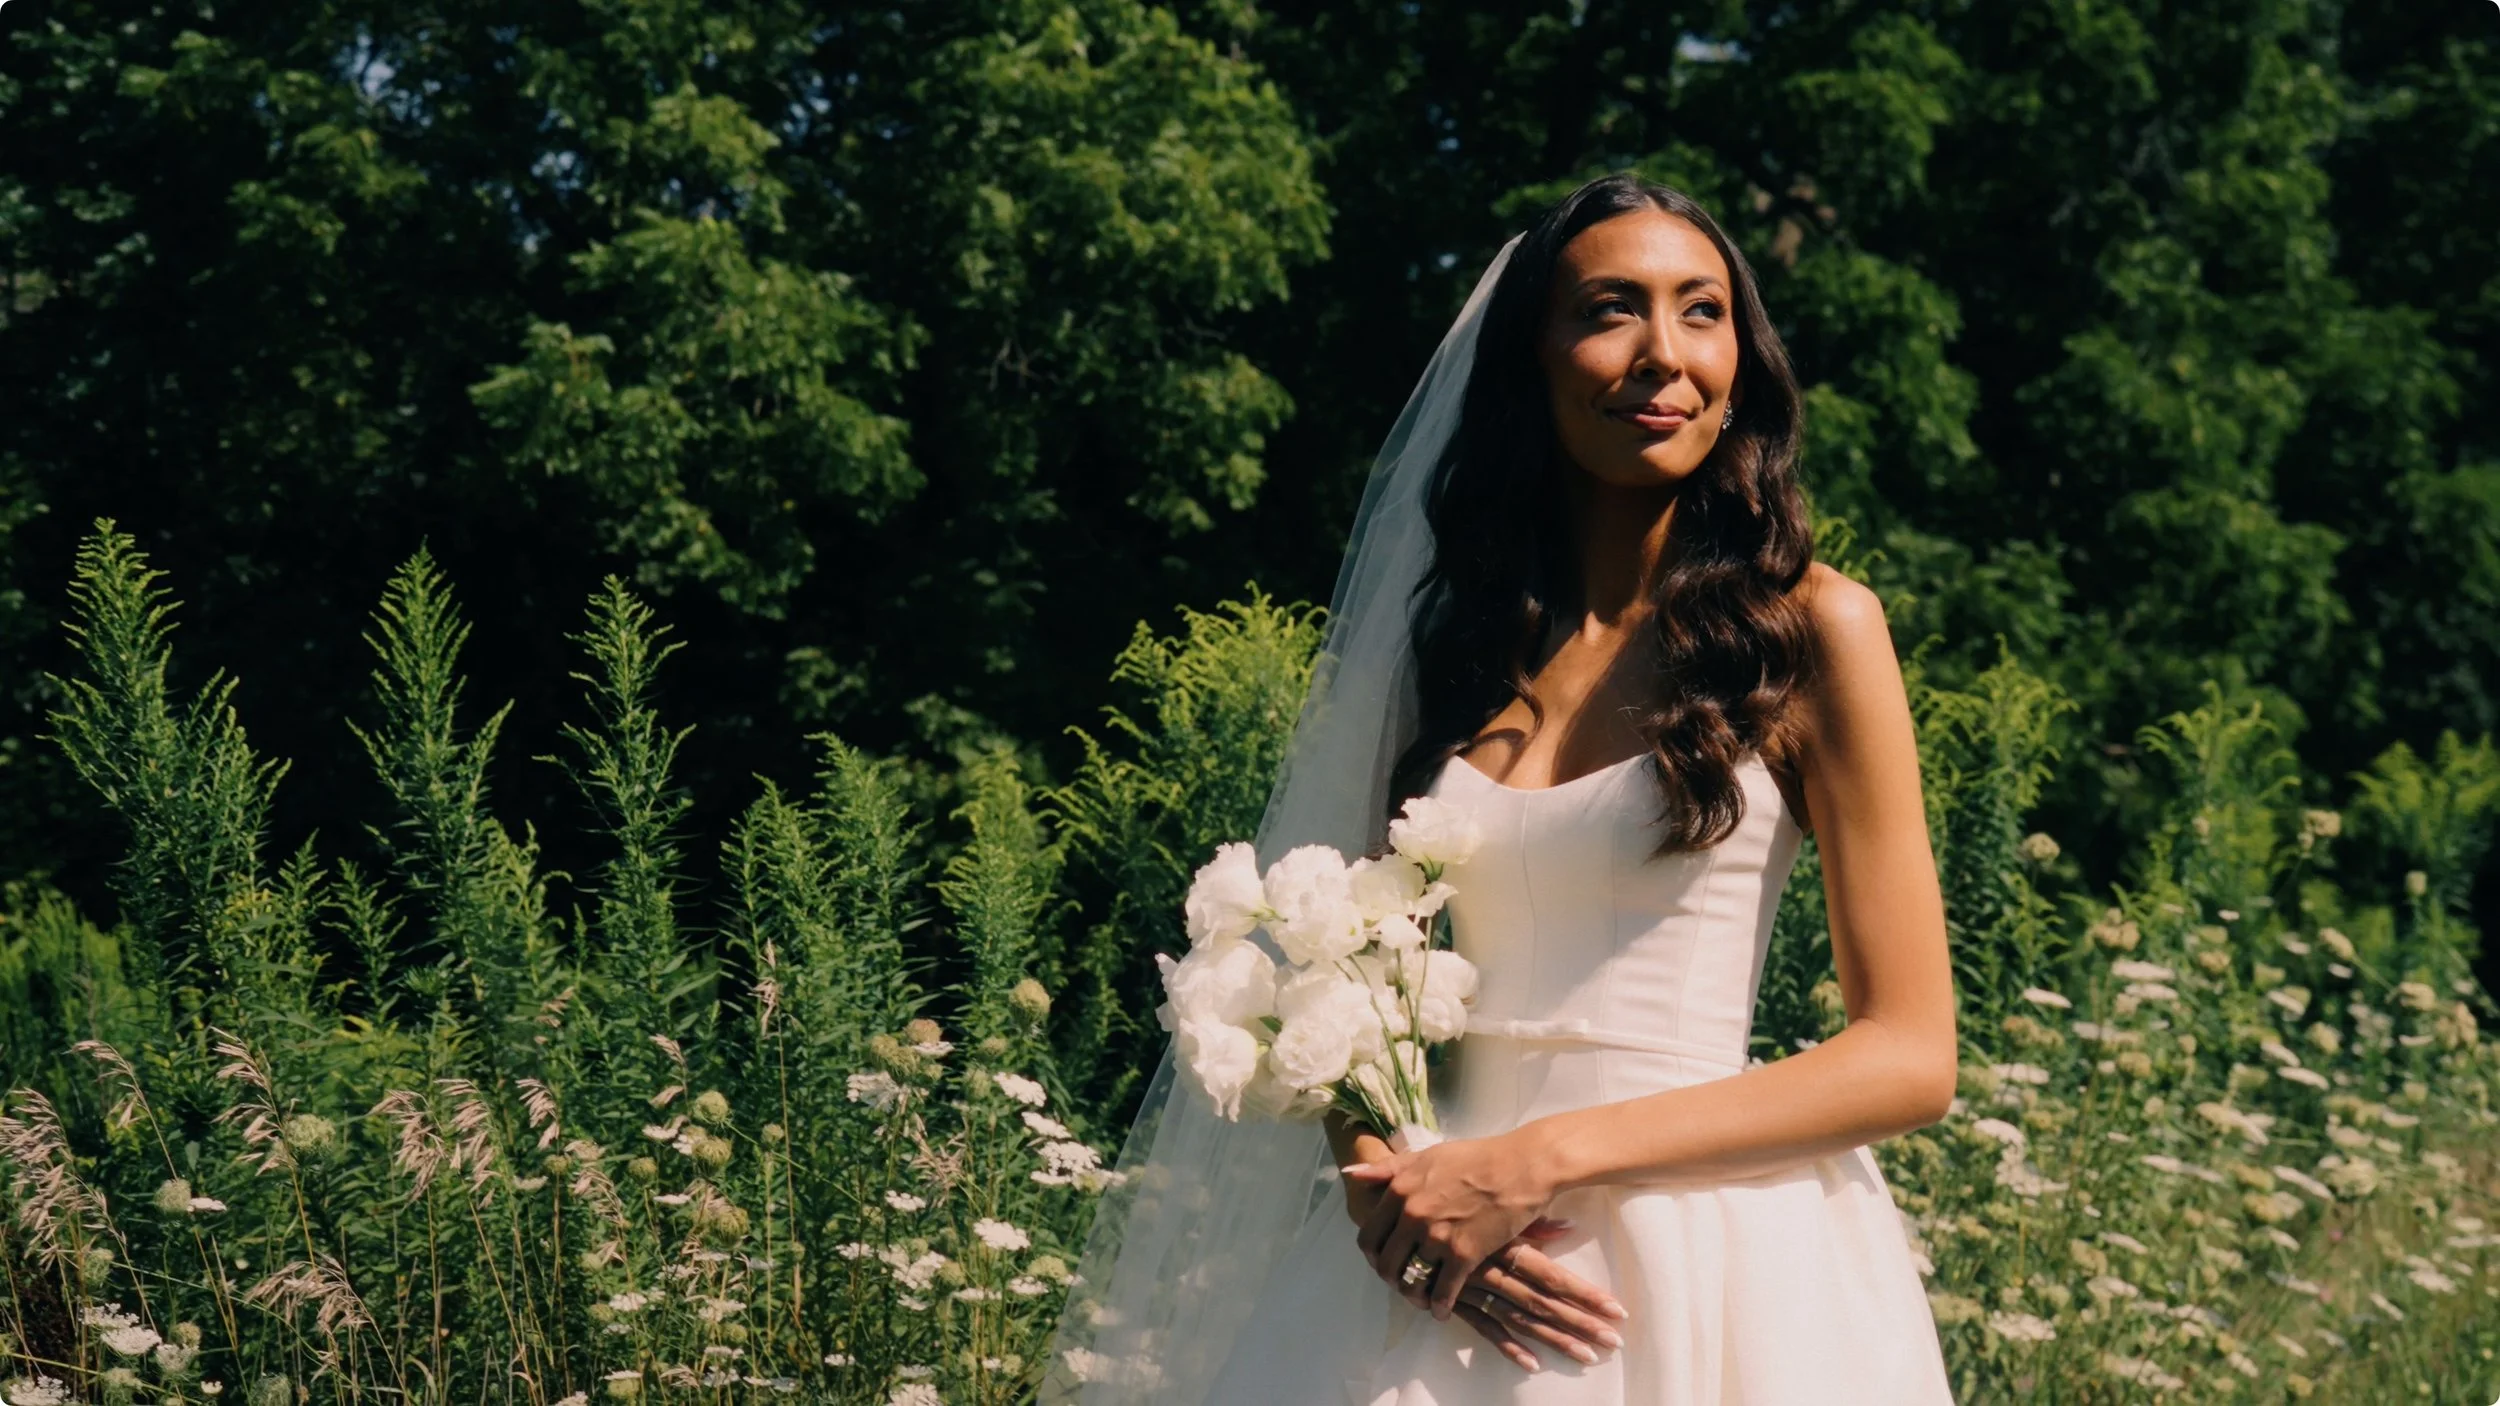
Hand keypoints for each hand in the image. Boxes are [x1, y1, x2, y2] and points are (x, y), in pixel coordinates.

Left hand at [1339, 1133, 1625, 1371]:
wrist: (1520, 1168)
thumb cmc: (1475, 1158)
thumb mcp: (1426, 1156)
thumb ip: (1388, 1168)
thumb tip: (1351, 1174)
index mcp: (1399, 1190)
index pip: (1369, 1235)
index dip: (1373, 1254)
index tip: (1383, 1259)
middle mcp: (1412, 1215)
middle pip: (1386, 1263)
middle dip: (1391, 1278)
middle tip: (1402, 1282)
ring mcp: (1437, 1237)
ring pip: (1412, 1281)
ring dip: (1414, 1295)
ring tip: (1421, 1298)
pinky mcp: (1464, 1255)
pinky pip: (1443, 1291)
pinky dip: (1440, 1306)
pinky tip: (1442, 1310)